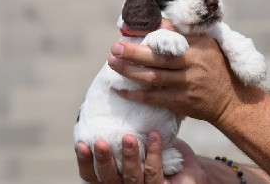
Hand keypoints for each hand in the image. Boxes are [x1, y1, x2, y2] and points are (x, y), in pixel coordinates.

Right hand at [75, 132, 207, 182]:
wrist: (188, 168)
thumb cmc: (158, 151)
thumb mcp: (138, 138)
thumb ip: (123, 128)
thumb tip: (112, 94)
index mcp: (115, 176)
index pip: (91, 175)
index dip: (85, 162)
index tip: (81, 143)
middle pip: (108, 179)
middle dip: (103, 160)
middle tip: (100, 142)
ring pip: (132, 178)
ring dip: (129, 157)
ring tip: (128, 138)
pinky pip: (155, 173)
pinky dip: (154, 154)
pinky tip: (155, 136)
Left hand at [108, 21, 262, 122]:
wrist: (232, 100)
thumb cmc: (217, 68)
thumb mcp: (207, 46)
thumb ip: (184, 34)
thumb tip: (160, 22)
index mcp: (197, 47)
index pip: (169, 37)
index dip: (147, 34)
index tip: (127, 31)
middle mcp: (192, 64)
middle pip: (157, 57)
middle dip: (133, 52)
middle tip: (114, 48)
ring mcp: (187, 84)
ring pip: (153, 77)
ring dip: (130, 71)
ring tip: (113, 64)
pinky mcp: (182, 102)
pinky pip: (154, 98)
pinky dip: (136, 94)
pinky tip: (121, 89)